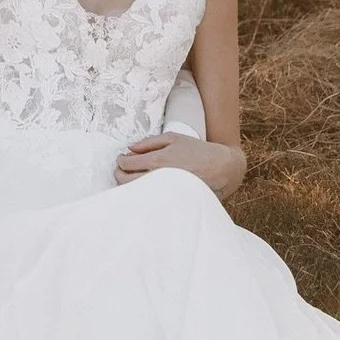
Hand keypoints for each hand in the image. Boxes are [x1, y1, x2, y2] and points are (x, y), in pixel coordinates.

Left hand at [114, 132, 246, 198]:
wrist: (219, 168)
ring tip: (132, 178)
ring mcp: (164, 191)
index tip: (121, 159)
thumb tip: (130, 148)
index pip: (126, 164)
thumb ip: (149, 142)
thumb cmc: (196, 150)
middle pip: (125, 181)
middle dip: (119, 174)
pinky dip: (142, 194)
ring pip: (135, 193)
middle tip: (121, 169)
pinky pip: (149, 200)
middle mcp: (158, 177)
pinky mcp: (170, 200)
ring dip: (128, 185)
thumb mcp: (173, 138)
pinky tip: (144, 188)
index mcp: (157, 159)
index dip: (120, 161)